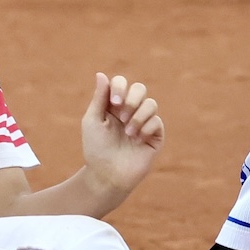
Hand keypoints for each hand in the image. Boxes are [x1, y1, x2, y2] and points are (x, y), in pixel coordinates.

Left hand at [81, 72, 164, 201]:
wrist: (107, 175)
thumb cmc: (96, 149)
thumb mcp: (93, 121)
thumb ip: (99, 98)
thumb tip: (101, 74)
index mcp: (114, 106)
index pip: (121, 83)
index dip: (120, 87)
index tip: (115, 102)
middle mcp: (130, 112)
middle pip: (140, 88)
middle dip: (132, 99)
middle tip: (122, 115)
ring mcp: (144, 123)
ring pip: (151, 104)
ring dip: (139, 116)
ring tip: (128, 132)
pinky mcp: (155, 136)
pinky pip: (157, 121)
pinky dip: (147, 128)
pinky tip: (137, 140)